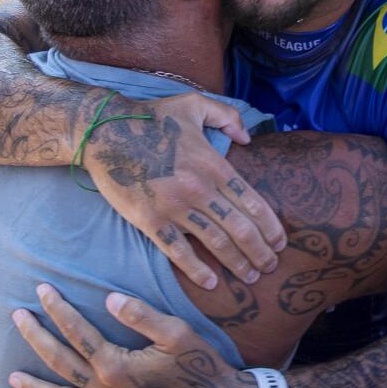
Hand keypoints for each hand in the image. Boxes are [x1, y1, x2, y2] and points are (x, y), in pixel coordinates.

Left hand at [9, 283, 254, 387]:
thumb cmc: (200, 366)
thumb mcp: (175, 332)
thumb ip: (139, 314)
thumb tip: (106, 297)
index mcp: (116, 365)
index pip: (77, 331)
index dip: (57, 308)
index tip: (41, 289)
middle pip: (60, 362)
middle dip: (36, 336)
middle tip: (17, 317)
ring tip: (12, 378)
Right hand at [81, 92, 284, 288]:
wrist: (105, 133)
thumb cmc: (151, 117)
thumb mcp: (194, 104)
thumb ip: (227, 116)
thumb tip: (248, 136)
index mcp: (215, 165)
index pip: (253, 203)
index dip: (271, 227)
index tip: (281, 243)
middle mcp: (201, 189)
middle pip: (241, 229)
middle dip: (261, 252)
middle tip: (271, 267)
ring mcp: (176, 208)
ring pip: (216, 243)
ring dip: (238, 263)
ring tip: (251, 277)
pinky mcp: (151, 221)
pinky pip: (179, 252)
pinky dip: (197, 270)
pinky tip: (211, 283)